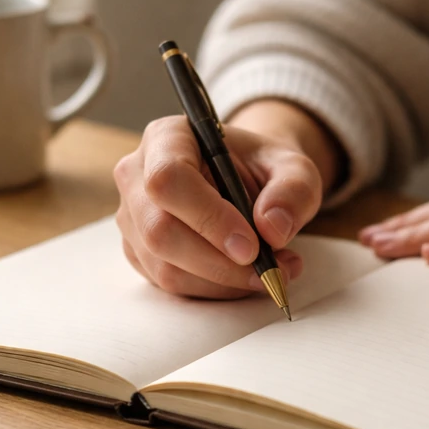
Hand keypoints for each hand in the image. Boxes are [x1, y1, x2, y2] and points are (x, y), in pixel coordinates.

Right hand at [114, 100, 339, 298]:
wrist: (247, 182)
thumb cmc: (263, 168)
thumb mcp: (294, 168)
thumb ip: (293, 190)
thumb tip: (273, 229)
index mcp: (167, 138)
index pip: (169, 178)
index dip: (208, 217)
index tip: (251, 246)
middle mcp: (138, 176)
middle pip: (159, 230)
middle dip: (219, 262)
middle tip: (270, 270)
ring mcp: (133, 218)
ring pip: (165, 266)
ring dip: (224, 282)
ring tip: (273, 271)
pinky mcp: (140, 253)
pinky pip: (171, 284)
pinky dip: (216, 290)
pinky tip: (247, 277)